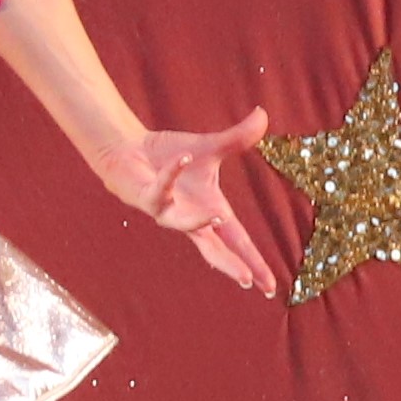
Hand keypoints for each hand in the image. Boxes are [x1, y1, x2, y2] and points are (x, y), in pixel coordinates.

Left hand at [96, 111, 279, 297]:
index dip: (253, 262)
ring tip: (218, 217)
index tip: (269, 286)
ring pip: (183, 224)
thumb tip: (263, 115)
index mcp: (210, 211)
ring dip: (199, 222)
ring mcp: (167, 212)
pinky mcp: (147, 198)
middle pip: (214, 249)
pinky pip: (161, 187)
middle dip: (230, 264)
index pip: (237, 242)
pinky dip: (174, 171)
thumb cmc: (170, 156)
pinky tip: (186, 157)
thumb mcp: (209, 148)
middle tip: (246, 280)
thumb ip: (237, 138)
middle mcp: (189, 218)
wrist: (130, 151)